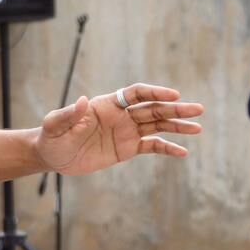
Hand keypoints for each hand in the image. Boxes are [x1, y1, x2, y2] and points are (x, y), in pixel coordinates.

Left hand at [38, 84, 203, 176]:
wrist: (52, 156)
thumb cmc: (52, 137)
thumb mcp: (55, 125)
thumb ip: (68, 114)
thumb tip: (82, 100)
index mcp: (106, 104)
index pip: (135, 94)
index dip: (155, 92)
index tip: (174, 94)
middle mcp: (120, 115)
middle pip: (153, 109)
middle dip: (175, 109)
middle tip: (198, 109)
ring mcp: (126, 132)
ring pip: (157, 126)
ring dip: (177, 126)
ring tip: (198, 128)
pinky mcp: (127, 148)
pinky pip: (151, 146)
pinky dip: (167, 148)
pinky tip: (183, 152)